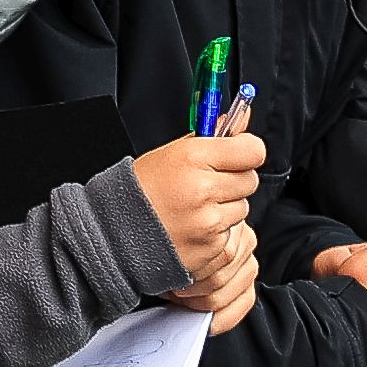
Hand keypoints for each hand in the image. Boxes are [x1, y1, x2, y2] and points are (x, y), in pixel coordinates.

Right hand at [132, 125, 268, 318]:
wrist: (114, 235)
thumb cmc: (140, 191)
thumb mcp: (171, 153)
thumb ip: (211, 136)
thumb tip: (240, 118)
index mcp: (193, 158)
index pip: (252, 150)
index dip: (246, 150)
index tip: (237, 153)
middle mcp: (203, 190)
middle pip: (249, 180)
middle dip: (233, 180)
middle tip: (208, 183)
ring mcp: (208, 223)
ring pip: (242, 208)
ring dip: (226, 207)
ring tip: (195, 208)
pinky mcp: (211, 249)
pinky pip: (230, 234)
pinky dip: (217, 232)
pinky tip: (192, 227)